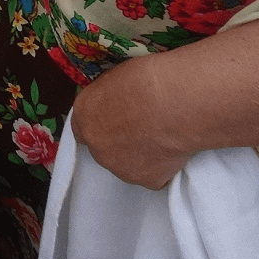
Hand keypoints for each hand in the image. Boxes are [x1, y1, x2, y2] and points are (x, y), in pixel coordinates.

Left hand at [71, 56, 190, 189]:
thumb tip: (116, 101)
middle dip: (120, 140)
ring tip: (161, 136)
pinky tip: (172, 148)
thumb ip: (109, 97)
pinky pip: (153, 175)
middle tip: (144, 127)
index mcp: (85, 115)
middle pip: (104, 147)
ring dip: (140, 155)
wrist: (174, 104)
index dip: (101, 124)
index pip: (83, 126)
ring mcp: (119, 166)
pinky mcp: (146, 179)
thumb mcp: (116, 78)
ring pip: (128, 164)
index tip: (116, 120)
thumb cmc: (148, 82)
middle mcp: (96, 144)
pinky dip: (162, 165)